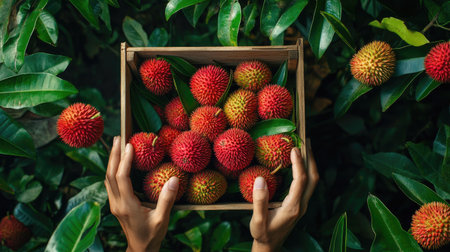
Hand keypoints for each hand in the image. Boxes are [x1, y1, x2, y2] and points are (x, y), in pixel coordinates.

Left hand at [104, 136, 178, 251]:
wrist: (140, 249)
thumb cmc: (152, 235)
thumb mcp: (162, 219)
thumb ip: (167, 199)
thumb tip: (174, 178)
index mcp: (127, 206)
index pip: (122, 178)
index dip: (124, 160)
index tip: (130, 145)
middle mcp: (117, 203)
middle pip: (110, 175)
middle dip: (113, 155)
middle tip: (118, 138)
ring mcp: (114, 204)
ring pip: (107, 178)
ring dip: (111, 161)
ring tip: (116, 145)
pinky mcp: (116, 205)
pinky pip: (110, 183)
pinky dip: (113, 169)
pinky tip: (118, 162)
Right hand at [250, 141, 318, 251]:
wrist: (269, 247)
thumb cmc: (262, 234)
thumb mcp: (257, 220)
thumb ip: (259, 201)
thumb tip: (260, 178)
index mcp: (292, 207)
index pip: (300, 181)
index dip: (298, 163)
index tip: (294, 148)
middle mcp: (301, 205)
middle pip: (313, 179)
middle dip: (311, 159)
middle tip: (305, 141)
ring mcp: (302, 205)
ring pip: (312, 181)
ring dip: (310, 164)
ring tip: (304, 148)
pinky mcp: (299, 205)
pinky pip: (307, 184)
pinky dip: (305, 171)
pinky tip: (298, 164)